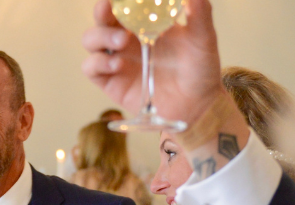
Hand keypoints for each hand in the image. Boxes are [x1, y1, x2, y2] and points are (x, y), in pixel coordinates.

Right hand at [81, 0, 225, 124]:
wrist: (196, 105)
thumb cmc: (199, 69)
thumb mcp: (203, 38)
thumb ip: (200, 14)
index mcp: (145, 23)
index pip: (123, 5)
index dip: (117, 0)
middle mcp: (127, 39)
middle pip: (101, 19)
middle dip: (101, 12)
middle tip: (108, 9)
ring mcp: (116, 59)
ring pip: (91, 40)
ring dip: (101, 36)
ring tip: (122, 41)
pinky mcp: (110, 82)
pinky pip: (91, 68)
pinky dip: (99, 62)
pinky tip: (118, 64)